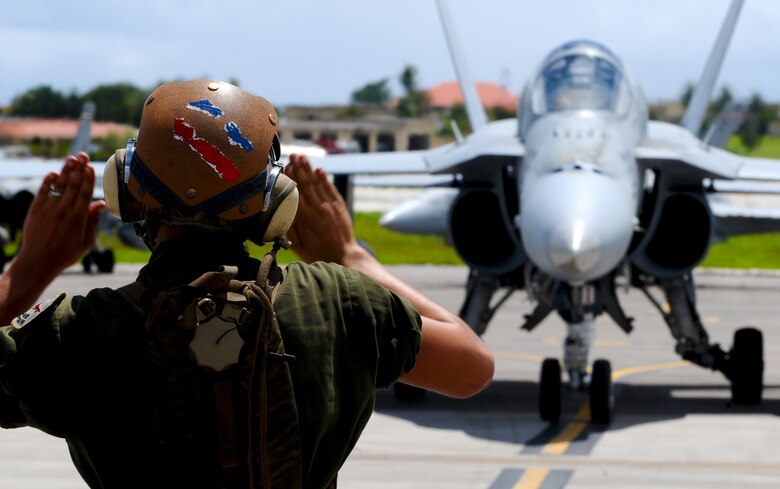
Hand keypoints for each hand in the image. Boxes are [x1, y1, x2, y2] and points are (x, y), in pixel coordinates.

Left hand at [17, 152, 105, 277]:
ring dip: (66, 170)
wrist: (38, 262)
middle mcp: (63, 211)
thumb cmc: (65, 254)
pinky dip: (49, 181)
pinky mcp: (35, 210)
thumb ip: (93, 221)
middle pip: (73, 185)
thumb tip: (101, 204)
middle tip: (83, 155)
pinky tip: (55, 172)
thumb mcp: (86, 241)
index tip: (91, 167)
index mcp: (78, 219)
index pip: (85, 193)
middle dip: (79, 169)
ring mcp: (48, 209)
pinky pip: (43, 191)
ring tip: (71, 158)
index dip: (89, 178)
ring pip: (59, 185)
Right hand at [284, 153, 362, 263]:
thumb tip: (279, 213)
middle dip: (298, 168)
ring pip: (317, 183)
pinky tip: (319, 169)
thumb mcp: (298, 246)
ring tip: (302, 157)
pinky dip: (324, 178)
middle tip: (292, 155)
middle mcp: (318, 209)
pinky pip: (330, 188)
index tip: (285, 166)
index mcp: (305, 218)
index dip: (290, 178)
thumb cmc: (318, 254)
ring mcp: (330, 206)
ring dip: (309, 169)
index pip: (295, 193)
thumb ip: (288, 229)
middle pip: (305, 184)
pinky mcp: (339, 207)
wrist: (344, 257)